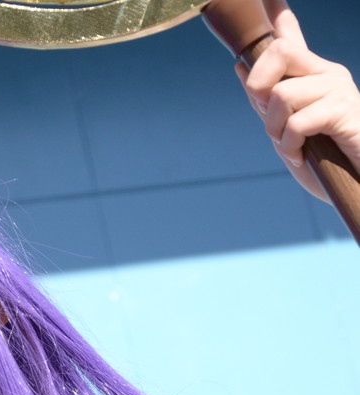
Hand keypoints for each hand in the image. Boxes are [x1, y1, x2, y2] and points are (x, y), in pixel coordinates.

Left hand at [235, 1, 359, 199]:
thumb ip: (266, 102)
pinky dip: (291, 145)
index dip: (279, 17)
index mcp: (312, 77)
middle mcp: (326, 74)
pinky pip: (298, 121)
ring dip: (277, 129)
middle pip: (280, 52)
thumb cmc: (325, 162)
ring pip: (282, 94)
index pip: (291, 38)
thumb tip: (240, 66)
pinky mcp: (343, 108)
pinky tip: (300, 156)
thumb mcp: (286, 132)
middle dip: (259, 87)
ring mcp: (337, 88)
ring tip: (291, 147)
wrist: (357, 183)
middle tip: (268, 117)